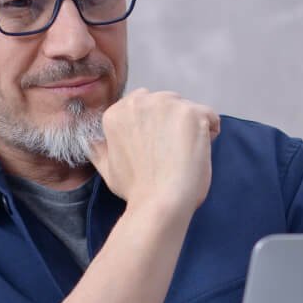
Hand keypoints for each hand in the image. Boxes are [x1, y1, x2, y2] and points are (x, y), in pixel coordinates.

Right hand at [88, 89, 219, 220]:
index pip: (145, 106)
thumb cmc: (136, 189)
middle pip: (167, 102)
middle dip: (172, 124)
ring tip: (185, 154)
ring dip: (190, 128)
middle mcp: (140, 100)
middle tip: (170, 154)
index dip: (154, 129)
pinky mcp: (192, 113)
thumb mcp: (106, 168)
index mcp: (116, 112)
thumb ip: (99, 148)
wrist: (160, 201)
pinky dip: (210, 132)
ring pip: (188, 109)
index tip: (156, 149)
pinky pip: (210, 116)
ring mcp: (168, 104)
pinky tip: (199, 151)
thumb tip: (92, 140)